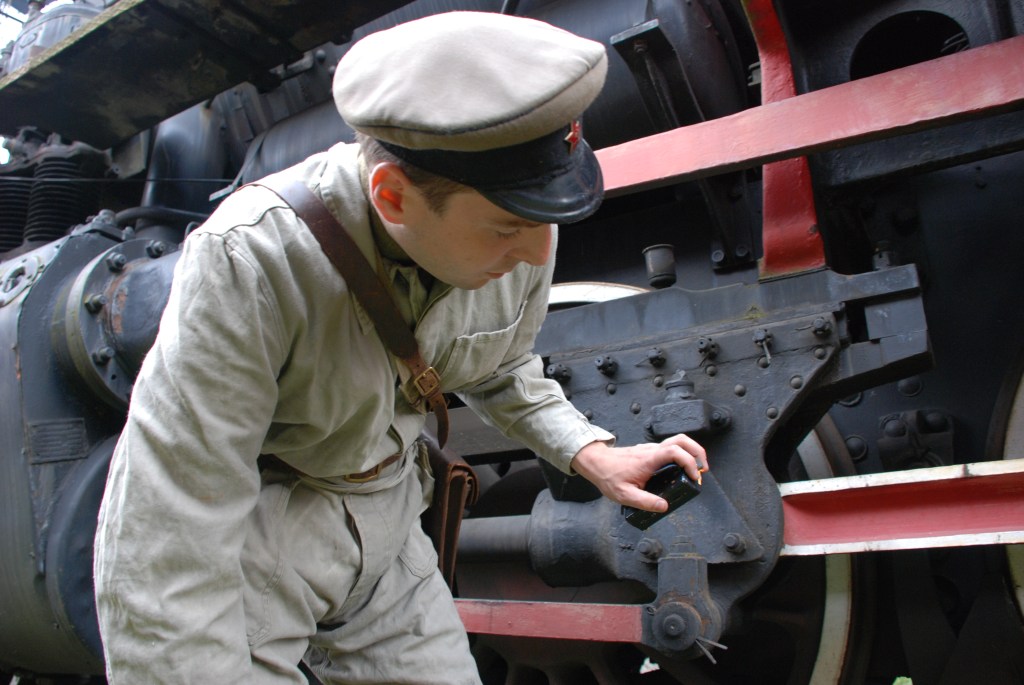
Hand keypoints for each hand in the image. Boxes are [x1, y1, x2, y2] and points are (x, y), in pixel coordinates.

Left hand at [570, 434, 707, 511]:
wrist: (596, 462)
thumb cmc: (608, 476)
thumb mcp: (624, 495)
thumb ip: (644, 502)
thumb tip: (664, 506)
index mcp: (649, 459)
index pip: (675, 452)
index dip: (689, 462)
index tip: (693, 477)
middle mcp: (652, 451)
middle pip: (682, 440)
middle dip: (698, 452)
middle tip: (702, 470)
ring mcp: (652, 449)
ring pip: (678, 441)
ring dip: (692, 452)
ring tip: (695, 470)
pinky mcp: (650, 452)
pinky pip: (671, 448)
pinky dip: (683, 455)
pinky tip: (681, 470)